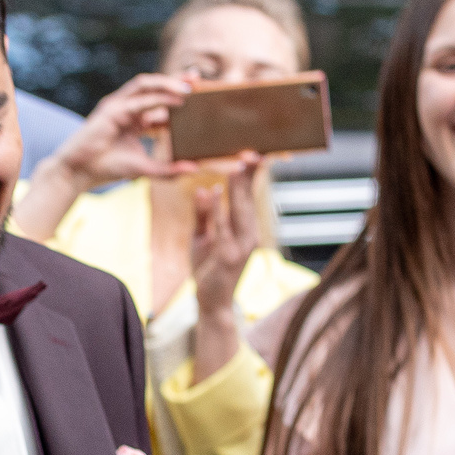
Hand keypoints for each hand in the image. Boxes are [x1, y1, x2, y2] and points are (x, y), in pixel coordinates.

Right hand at [48, 72, 198, 193]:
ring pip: (146, 85)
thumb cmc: (108, 168)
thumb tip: (194, 168)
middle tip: (199, 80)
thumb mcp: (144, 169)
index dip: (179, 97)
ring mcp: (119, 106)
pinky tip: (177, 99)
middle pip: (155, 88)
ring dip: (169, 83)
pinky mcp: (112, 109)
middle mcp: (128, 108)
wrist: (79, 171)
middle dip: (176, 81)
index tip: (200, 95)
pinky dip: (159, 97)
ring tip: (190, 87)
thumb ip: (168, 170)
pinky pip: (139, 99)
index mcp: (135, 119)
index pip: (160, 102)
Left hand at [191, 156, 261, 315]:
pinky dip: (219, 209)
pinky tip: (216, 190)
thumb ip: (204, 215)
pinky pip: (223, 228)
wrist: (212, 303)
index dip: (251, 176)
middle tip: (250, 150)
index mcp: (245, 229)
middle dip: (249, 175)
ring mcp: (241, 247)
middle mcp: (249, 235)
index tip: (252, 153)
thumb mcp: (202, 237)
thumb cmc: (208, 269)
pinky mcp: (227, 256)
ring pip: (240, 211)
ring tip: (237, 164)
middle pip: (249, 200)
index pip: (249, 197)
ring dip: (238, 188)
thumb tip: (206, 189)